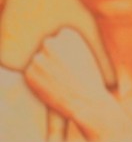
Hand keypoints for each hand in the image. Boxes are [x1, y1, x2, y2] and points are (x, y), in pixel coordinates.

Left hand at [24, 27, 131, 141]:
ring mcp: (38, 59)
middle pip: (49, 48)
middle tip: (68, 74)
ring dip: (47, 70)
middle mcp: (50, 43)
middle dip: (55, 60)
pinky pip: (33, 75)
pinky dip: (41, 82)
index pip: (61, 38)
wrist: (88, 104)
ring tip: (63, 83)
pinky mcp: (30, 73)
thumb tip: (52, 46)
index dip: (69, 52)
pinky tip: (55, 89)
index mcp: (67, 36)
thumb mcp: (87, 58)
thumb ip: (69, 47)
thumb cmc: (91, 83)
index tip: (76, 63)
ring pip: (40, 62)